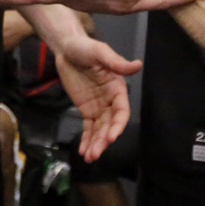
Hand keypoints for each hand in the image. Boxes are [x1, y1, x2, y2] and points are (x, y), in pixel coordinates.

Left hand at [55, 37, 141, 162]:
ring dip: (96, 144)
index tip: (111, 137)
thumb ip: (117, 62)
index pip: (121, 111)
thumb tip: (138, 65)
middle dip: (104, 140)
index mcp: (118, 88)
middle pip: (110, 124)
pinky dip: (87, 140)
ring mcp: (99, 107)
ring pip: (100, 130)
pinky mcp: (87, 110)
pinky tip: (84, 152)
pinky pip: (89, 128)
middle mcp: (111, 100)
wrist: (66, 49)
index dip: (118, 125)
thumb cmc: (85, 48)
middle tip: (96, 153)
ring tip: (89, 157)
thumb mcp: (100, 52)